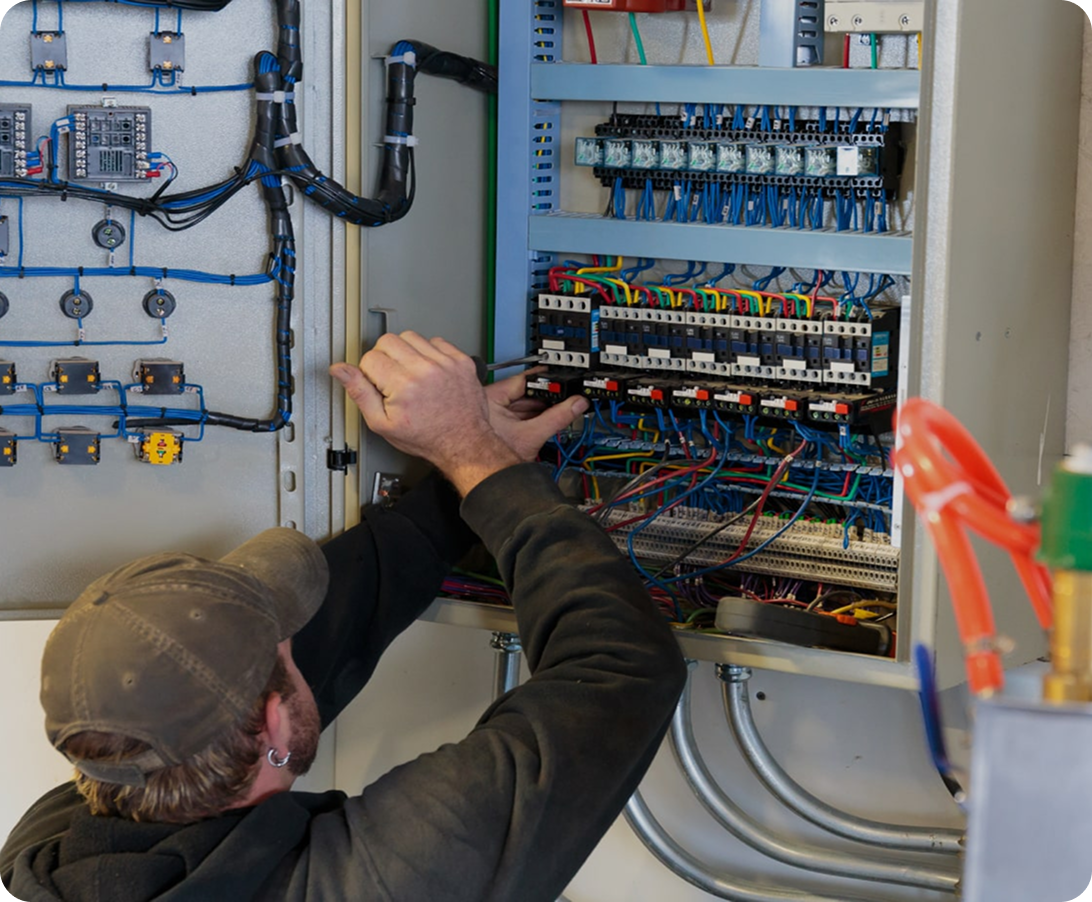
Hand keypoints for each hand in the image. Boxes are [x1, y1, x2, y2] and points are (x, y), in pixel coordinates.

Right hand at [331, 332, 519, 495]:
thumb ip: (359, 393)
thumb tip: (340, 370)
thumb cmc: (426, 437)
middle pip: (388, 340)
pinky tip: (428, 370)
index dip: (370, 373)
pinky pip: (436, 340)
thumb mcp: (382, 424)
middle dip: (384, 358)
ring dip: (405, 351)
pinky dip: (429, 352)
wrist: (463, 442)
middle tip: (392, 379)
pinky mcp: (460, 360)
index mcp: (403, 385)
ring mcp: (445, 362)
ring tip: (410, 374)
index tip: (380, 386)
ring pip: (410, 336)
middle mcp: (424, 369)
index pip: (370, 357)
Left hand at [485, 370, 588, 461]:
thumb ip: (557, 417)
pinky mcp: (498, 424)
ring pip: (523, 405)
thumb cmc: (494, 461)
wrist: (486, 479)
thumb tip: (576, 404)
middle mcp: (488, 403)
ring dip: (540, 409)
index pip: (523, 380)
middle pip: (525, 393)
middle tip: (565, 397)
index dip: (545, 381)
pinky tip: (543, 422)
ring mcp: (492, 414)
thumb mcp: (532, 436)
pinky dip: (532, 417)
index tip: (560, 380)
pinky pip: (519, 415)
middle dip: (545, 398)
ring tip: (557, 412)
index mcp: (490, 397)